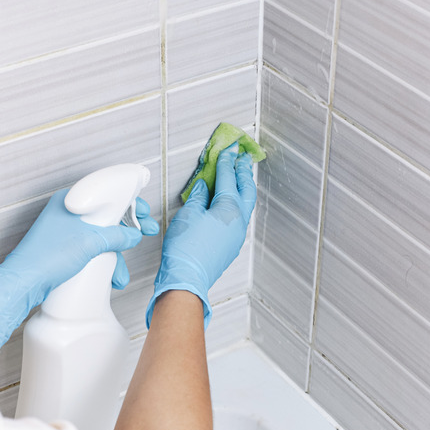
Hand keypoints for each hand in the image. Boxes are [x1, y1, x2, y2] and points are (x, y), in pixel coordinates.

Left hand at [0, 190, 158, 353]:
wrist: (24, 283)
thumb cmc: (47, 257)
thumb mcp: (90, 243)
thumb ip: (116, 236)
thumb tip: (133, 235)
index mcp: (70, 200)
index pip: (105, 193)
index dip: (128, 201)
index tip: (142, 211)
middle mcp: (68, 213)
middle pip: (105, 215)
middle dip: (127, 229)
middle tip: (146, 231)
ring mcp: (65, 231)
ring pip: (100, 236)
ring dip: (116, 253)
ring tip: (123, 272)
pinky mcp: (65, 249)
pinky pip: (91, 249)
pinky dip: (103, 261)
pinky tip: (111, 276)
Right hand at [146, 144, 256, 328]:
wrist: (186, 278)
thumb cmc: (184, 249)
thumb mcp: (187, 214)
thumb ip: (197, 197)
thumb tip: (202, 188)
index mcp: (229, 208)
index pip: (228, 178)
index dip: (226, 162)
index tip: (228, 150)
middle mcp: (238, 221)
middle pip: (245, 189)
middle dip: (243, 172)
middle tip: (243, 158)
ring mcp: (237, 234)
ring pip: (245, 204)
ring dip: (243, 187)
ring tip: (240, 176)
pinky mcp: (231, 245)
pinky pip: (238, 217)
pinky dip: (236, 204)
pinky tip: (228, 202)